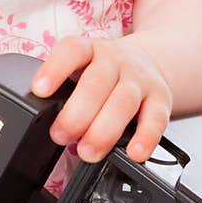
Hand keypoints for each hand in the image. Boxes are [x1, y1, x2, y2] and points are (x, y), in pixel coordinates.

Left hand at [31, 34, 172, 164]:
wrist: (149, 62)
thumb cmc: (104, 73)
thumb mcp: (81, 69)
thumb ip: (64, 90)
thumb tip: (42, 124)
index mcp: (90, 49)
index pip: (72, 50)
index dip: (55, 69)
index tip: (40, 90)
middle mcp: (116, 60)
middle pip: (97, 83)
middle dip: (76, 113)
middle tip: (60, 136)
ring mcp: (140, 78)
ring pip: (124, 102)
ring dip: (104, 131)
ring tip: (88, 152)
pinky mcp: (161, 99)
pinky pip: (156, 119)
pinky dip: (146, 138)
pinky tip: (134, 153)